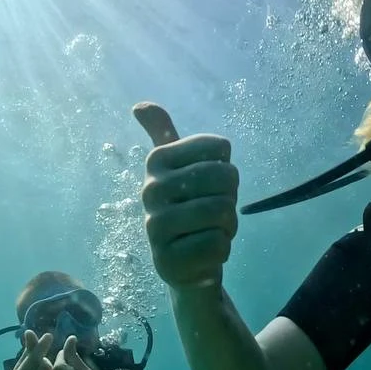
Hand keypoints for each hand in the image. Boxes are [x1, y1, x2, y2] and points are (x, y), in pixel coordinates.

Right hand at [134, 102, 238, 289]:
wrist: (185, 263)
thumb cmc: (190, 208)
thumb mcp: (177, 169)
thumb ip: (161, 133)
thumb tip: (139, 106)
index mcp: (156, 161)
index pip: (222, 149)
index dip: (227, 169)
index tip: (209, 184)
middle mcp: (149, 190)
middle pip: (225, 178)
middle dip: (230, 198)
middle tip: (214, 212)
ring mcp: (155, 227)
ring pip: (222, 212)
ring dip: (227, 226)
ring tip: (208, 232)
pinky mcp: (167, 260)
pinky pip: (217, 245)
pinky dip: (220, 251)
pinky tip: (204, 254)